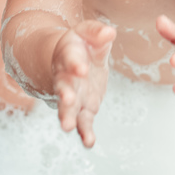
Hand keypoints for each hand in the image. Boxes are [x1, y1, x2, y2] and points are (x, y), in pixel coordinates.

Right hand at [51, 20, 115, 147]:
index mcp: (67, 55)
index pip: (70, 59)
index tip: (81, 69)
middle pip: (64, 87)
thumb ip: (98, 33)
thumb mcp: (89, 32)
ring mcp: (73, 95)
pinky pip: (83, 122)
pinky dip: (85, 132)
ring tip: (68, 128)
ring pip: (68, 108)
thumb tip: (110, 32)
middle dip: (65, 95)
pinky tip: (89, 142)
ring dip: (68, 117)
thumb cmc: (81, 44)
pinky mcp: (83, 108)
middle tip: (67, 101)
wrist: (69, 60)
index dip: (75, 64)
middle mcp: (66, 78)